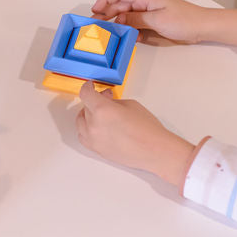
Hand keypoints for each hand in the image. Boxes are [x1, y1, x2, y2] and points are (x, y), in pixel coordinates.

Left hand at [75, 82, 195, 187]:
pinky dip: (86, 129)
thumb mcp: (130, 105)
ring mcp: (94, 139)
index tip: (90, 86)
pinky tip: (96, 126)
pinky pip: (83, 136)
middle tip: (107, 99)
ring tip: (101, 113)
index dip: (87, 88)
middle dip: (95, 101)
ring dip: (88, 115)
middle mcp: (94, 125)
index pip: (85, 94)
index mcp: (102, 110)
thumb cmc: (147, 130)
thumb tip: (105, 101)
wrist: (155, 150)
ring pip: (81, 122)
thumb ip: (112, 102)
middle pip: (86, 107)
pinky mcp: (97, 150)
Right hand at [91, 0, 236, 46]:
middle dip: (106, 14)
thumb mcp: (158, 20)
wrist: (202, 27)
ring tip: (106, 34)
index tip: (94, 10)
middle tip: (95, 26)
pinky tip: (126, 38)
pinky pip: (135, 25)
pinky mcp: (152, 22)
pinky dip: (128, 31)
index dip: (104, 0)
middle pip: (120, 5)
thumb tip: (119, 20)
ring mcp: (148, 12)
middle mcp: (145, 2)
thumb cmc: (185, 20)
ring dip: (117, 24)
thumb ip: (136, 19)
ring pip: (126, 16)